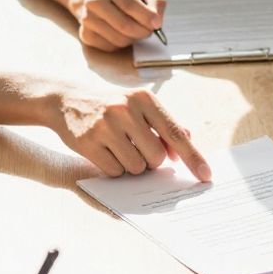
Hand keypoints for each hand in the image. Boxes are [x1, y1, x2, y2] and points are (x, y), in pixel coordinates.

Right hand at [55, 86, 211, 180]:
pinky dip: (114, 168)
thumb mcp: (138, 105)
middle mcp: (126, 109)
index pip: (175, 133)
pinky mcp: (88, 142)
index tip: (206, 175)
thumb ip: (165, 122)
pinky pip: (115, 171)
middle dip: (151, 161)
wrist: (66, 99)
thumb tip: (186, 141)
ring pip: (136, 167)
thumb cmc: (111, 105)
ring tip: (118, 146)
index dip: (193, 156)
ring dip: (131, 165)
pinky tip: (105, 151)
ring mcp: (105, 126)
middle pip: (156, 157)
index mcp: (144, 98)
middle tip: (137, 147)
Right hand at [67, 0, 165, 50]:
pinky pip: (111, 47)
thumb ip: (156, 2)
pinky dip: (122, 44)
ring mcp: (86, 19)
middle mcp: (93, 1)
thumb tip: (157, 22)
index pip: (128, 4)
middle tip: (150, 31)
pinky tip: (122, 33)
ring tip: (136, 30)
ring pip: (119, 39)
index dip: (146, 16)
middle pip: (124, 25)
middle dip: (142, 31)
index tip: (157, 24)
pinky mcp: (85, 35)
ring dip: (134, 39)